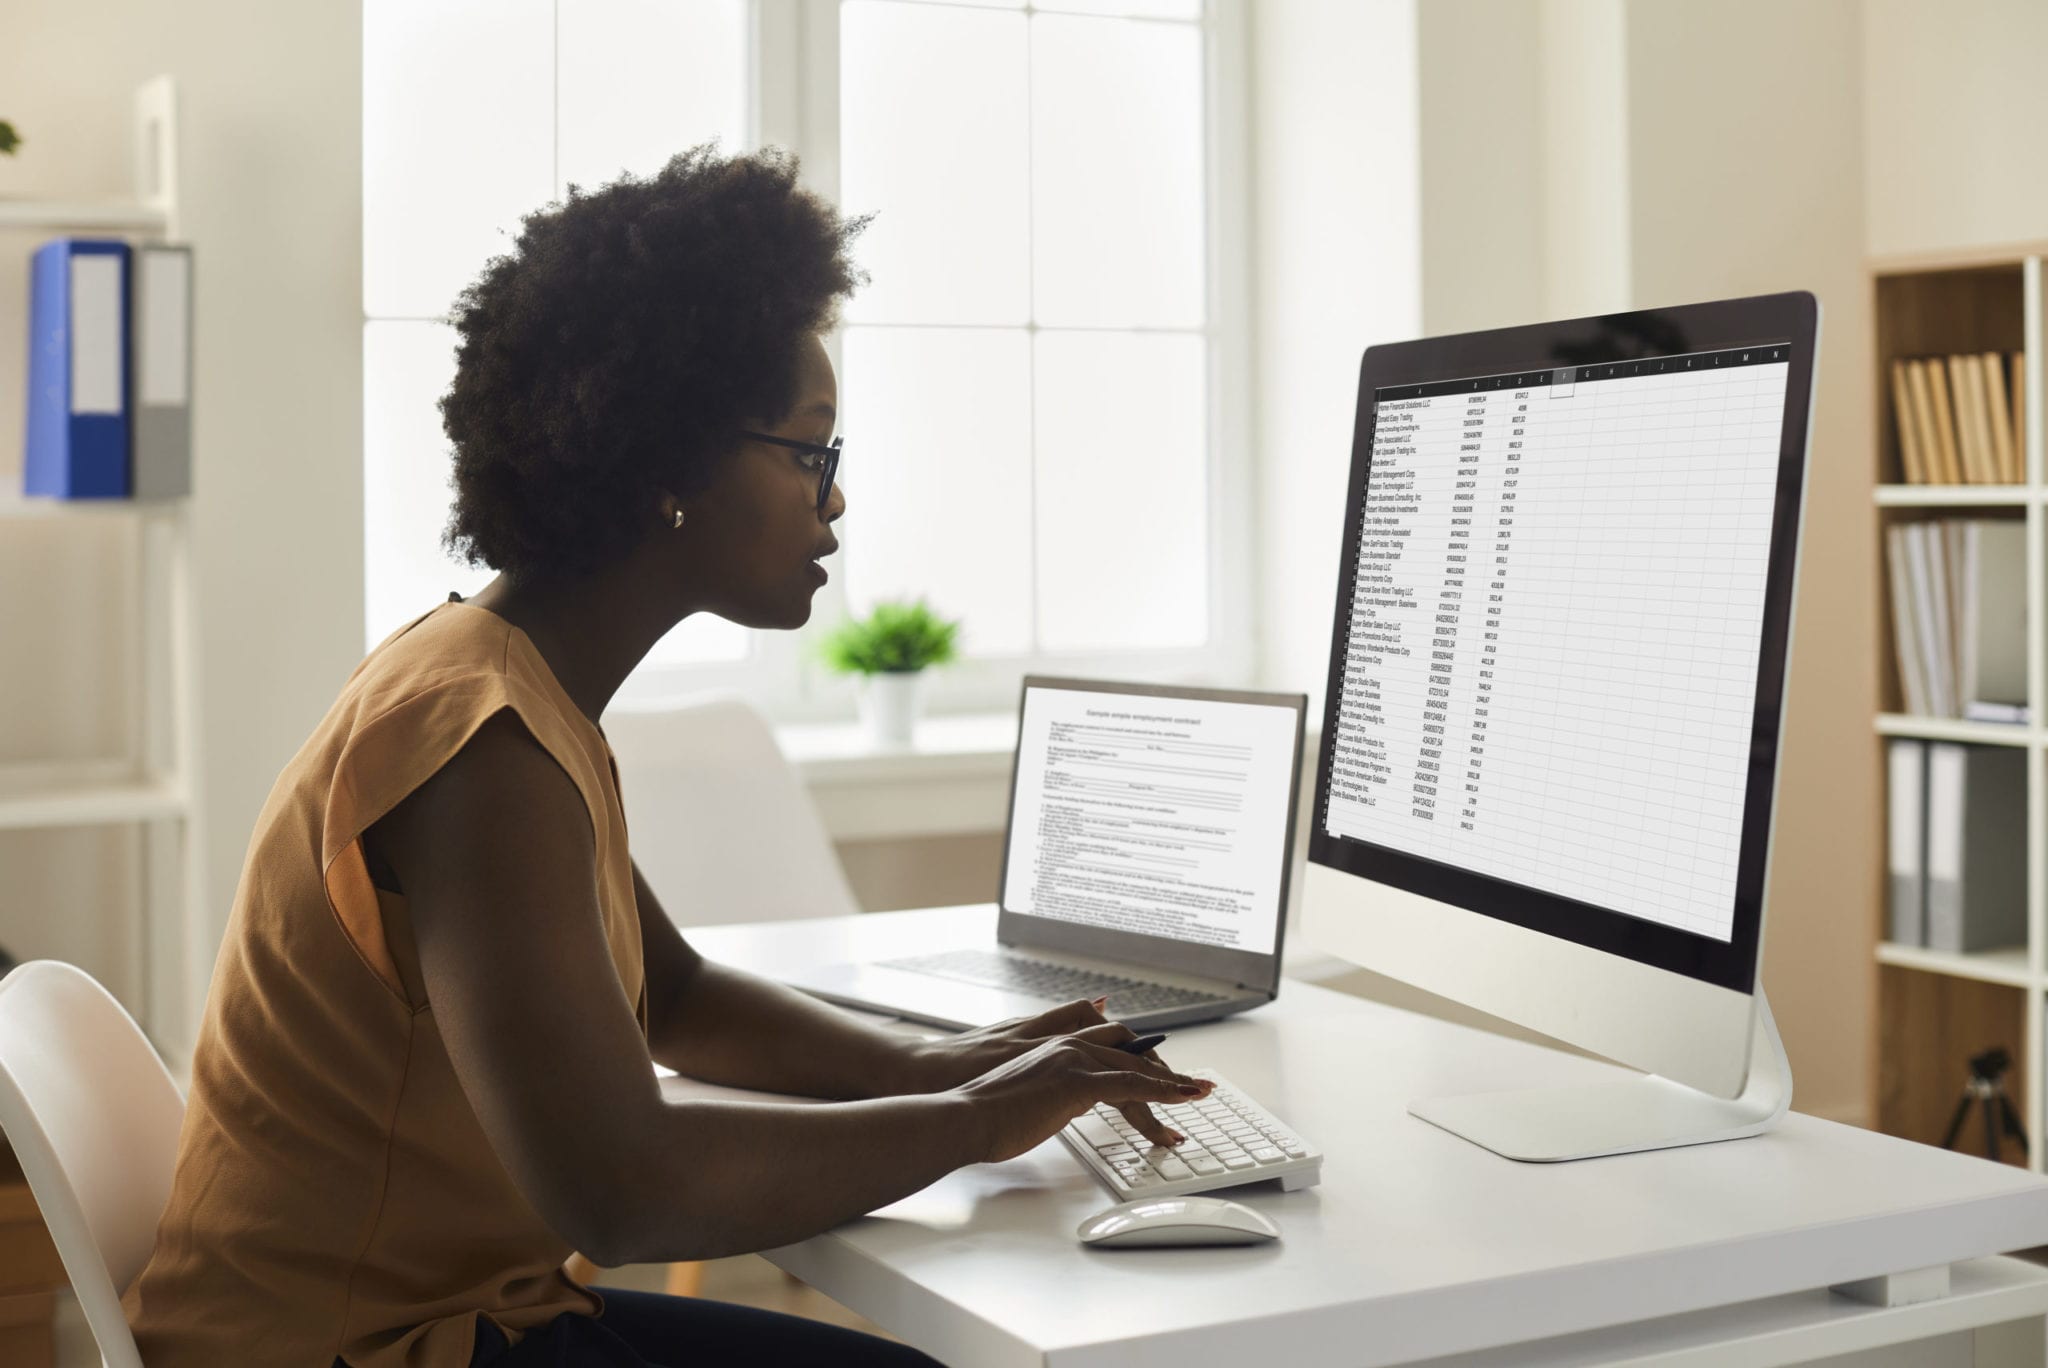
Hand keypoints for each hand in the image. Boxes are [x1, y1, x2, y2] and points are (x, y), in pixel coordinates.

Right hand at [936, 999, 1214, 1160]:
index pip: (1109, 1046)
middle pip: (1129, 1052)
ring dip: (1171, 1083)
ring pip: (1136, 1068)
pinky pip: (1131, 1085)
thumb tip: (1069, 1095)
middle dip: (1162, 1071)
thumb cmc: (983, 1111)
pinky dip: (1163, 1091)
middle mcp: (1067, 1044)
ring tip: (1198, 1093)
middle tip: (1188, 1088)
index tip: (1160, 1077)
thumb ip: (1048, 1084)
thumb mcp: (1022, 1090)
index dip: (1138, 1062)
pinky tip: (1183, 1099)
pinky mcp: (1076, 1081)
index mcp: (1053, 1045)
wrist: (962, 1115)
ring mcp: (1072, 1059)